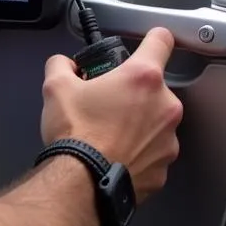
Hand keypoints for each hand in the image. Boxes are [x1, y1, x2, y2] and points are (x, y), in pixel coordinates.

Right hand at [40, 28, 182, 202]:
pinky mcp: (164, 169)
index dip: (153, 38)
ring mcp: (168, 140)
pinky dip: (139, 151)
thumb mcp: (57, 87)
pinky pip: (153, 152)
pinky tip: (116, 155)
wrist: (81, 187)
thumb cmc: (76, 135)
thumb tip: (64, 65)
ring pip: (156, 121)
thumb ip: (62, 65)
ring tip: (110, 133)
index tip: (149, 42)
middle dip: (135, 92)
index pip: (161, 41)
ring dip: (139, 123)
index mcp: (143, 78)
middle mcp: (164, 106)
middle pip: (155, 86)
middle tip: (109, 102)